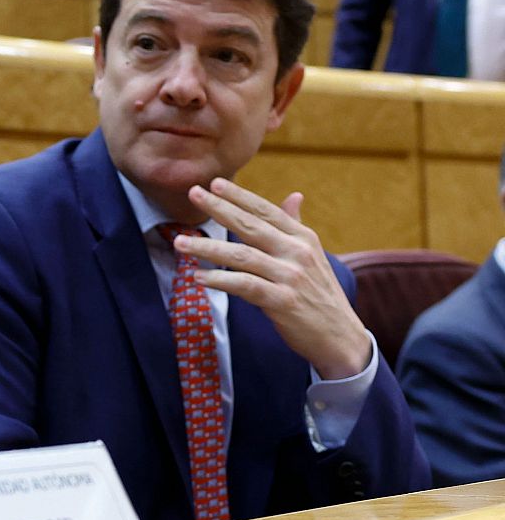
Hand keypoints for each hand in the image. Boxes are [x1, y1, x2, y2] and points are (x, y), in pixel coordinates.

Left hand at [176, 177, 370, 379]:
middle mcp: (297, 252)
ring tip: (179, 243)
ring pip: (241, 256)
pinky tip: (198, 277)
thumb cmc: (319, 293)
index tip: (214, 183)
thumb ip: (296, 226)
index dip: (240, 196)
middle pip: (251, 226)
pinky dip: (220, 280)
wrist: (340, 336)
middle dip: (220, 208)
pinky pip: (244, 286)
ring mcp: (290, 276)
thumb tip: (293, 195)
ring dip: (207, 248)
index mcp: (303, 238)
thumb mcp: (313, 255)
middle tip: (192, 193)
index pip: (266, 211)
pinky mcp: (282, 301)